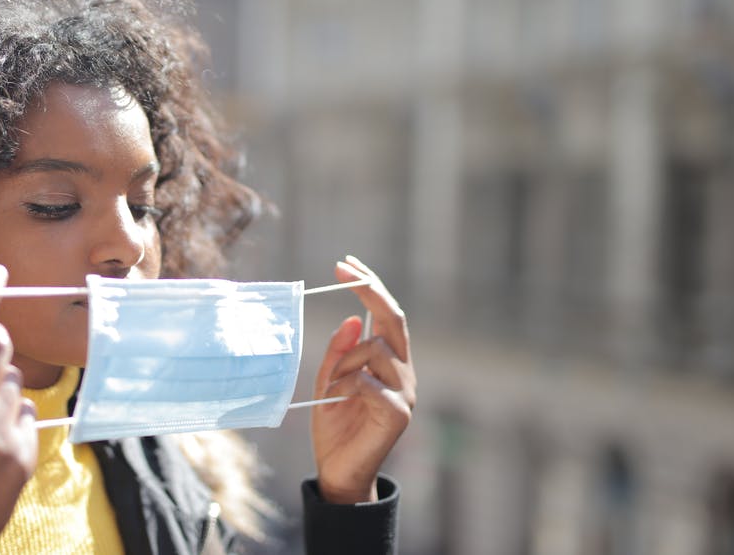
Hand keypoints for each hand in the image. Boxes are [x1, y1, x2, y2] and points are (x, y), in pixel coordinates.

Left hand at [311, 256, 416, 504]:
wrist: (338, 470)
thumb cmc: (334, 426)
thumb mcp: (328, 381)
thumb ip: (339, 353)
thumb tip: (354, 319)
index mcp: (388, 361)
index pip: (386, 315)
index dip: (369, 287)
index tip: (345, 264)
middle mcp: (403, 371)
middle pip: (394, 318)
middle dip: (369, 290)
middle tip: (343, 270)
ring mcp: (405, 391)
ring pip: (375, 349)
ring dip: (344, 361)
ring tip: (331, 388)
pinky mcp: (399, 413)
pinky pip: (369, 381)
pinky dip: (347, 385)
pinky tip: (337, 401)